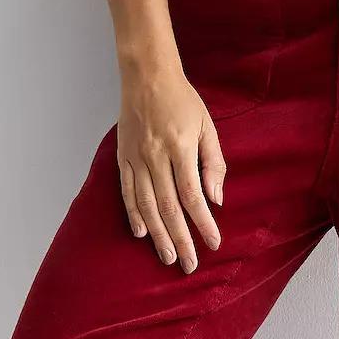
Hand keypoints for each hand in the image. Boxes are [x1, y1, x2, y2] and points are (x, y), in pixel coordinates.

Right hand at [117, 60, 224, 272]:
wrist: (147, 75)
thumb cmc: (182, 100)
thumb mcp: (207, 126)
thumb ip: (213, 163)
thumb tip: (216, 199)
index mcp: (180, 148)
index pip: (192, 195)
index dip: (203, 223)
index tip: (213, 242)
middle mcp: (156, 155)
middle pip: (169, 207)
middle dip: (181, 239)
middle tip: (189, 264)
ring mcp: (136, 157)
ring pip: (146, 204)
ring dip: (158, 234)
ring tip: (168, 256)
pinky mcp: (122, 156)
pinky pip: (127, 191)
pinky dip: (133, 214)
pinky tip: (141, 233)